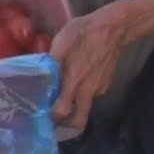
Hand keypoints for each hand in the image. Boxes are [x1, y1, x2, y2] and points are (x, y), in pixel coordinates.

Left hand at [47, 10, 126, 128]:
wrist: (113, 28)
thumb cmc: (84, 33)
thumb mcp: (61, 42)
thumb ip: (50, 61)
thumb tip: (40, 76)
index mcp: (75, 80)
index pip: (62, 111)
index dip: (52, 118)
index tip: (42, 116)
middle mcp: (88, 90)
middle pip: (78, 120)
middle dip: (66, 125)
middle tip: (53, 120)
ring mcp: (99, 88)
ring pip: (84, 106)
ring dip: (73, 105)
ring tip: (61, 95)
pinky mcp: (106, 84)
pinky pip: (91, 95)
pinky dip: (82, 93)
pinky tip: (77, 80)